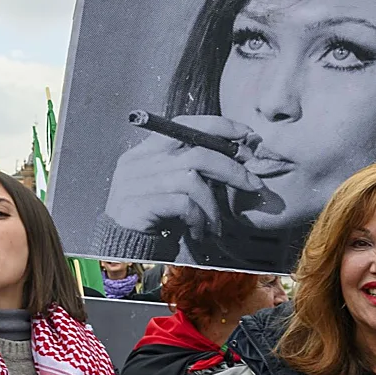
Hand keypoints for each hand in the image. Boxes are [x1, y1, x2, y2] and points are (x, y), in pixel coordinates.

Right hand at [104, 115, 264, 242]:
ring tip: (215, 224)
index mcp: (143, 152)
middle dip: (232, 168)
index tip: (247, 136)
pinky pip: (182, 203)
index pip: (183, 124)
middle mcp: (136, 162)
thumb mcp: (173, 188)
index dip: (218, 126)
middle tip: (252, 184)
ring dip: (212, 205)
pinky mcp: (138, 206)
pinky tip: (199, 232)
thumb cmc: (154, 219)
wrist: (122, 250)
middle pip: (196, 152)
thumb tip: (239, 156)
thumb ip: (192, 169)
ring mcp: (134, 183)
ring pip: (192, 179)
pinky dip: (198, 218)